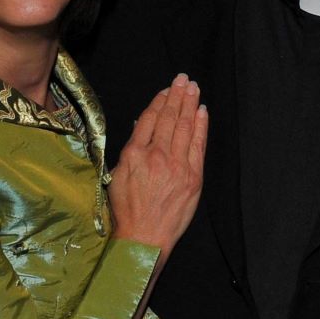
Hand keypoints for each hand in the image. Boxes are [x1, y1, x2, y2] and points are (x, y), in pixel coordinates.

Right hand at [108, 73, 207, 266]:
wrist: (144, 239)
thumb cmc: (126, 211)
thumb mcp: (117, 176)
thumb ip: (131, 149)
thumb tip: (143, 125)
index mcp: (134, 155)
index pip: (150, 119)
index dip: (160, 101)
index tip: (167, 89)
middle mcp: (156, 157)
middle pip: (170, 118)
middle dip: (178, 95)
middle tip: (184, 79)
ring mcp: (177, 166)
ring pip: (185, 127)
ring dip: (190, 104)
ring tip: (193, 88)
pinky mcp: (193, 177)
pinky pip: (198, 145)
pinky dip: (201, 126)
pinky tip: (202, 111)